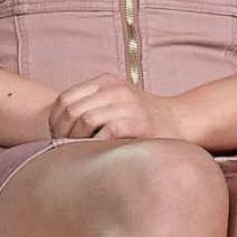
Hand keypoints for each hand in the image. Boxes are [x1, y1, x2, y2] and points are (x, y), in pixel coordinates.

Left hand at [48, 74, 189, 141]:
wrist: (180, 121)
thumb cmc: (142, 118)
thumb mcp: (115, 101)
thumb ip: (91, 105)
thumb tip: (57, 127)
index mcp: (105, 82)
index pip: (65, 99)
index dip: (55, 121)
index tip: (56, 137)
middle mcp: (115, 89)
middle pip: (72, 109)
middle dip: (62, 132)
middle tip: (62, 149)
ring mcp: (129, 104)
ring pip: (86, 118)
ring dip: (76, 139)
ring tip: (76, 153)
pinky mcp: (140, 122)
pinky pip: (108, 130)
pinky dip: (96, 142)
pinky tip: (96, 152)